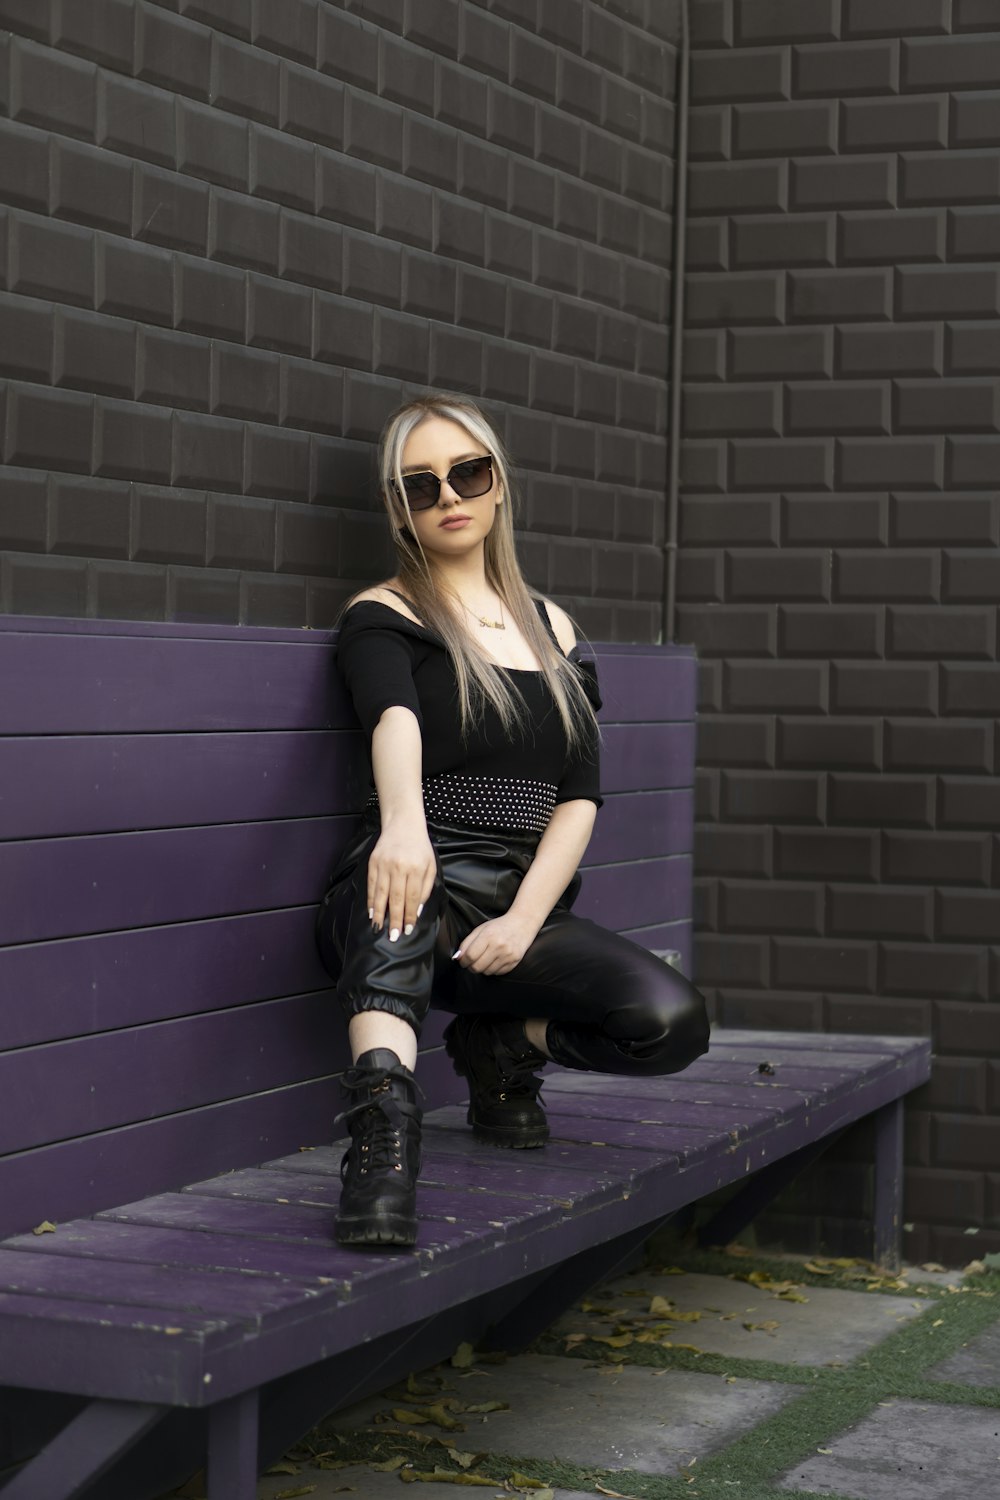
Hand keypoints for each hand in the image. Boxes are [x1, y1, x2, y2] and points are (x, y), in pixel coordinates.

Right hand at [367, 820, 435, 940]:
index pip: (412, 898)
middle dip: (394, 919)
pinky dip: (371, 900)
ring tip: (379, 928)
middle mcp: (399, 867)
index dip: (410, 916)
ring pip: (381, 894)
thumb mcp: (430, 866)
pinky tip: (372, 912)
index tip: (408, 930)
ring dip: (380, 913)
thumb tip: (417, 911)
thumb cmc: (420, 848)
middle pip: (396, 899)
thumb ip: (425, 889)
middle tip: (393, 936)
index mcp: (416, 869)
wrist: (403, 825)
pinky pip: (372, 885)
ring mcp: (384, 864)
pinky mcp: (373, 862)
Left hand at [453, 913, 537, 975]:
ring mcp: (508, 955)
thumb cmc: (499, 926)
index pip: (470, 956)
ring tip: (485, 959)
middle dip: (471, 967)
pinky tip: (495, 960)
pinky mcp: (514, 961)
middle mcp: (499, 946)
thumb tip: (458, 958)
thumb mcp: (481, 929)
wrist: (522, 924)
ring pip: (487, 972)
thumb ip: (467, 943)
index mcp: (488, 936)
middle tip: (472, 962)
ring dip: (483, 968)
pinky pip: (497, 973)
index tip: (463, 961)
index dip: (463, 961)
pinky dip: (493, 969)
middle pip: (477, 967)